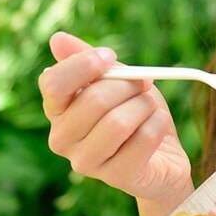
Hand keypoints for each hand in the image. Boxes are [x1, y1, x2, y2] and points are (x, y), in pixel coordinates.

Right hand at [38, 32, 192, 201]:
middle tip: (144, 83)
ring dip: (145, 105)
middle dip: (129, 85)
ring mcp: (86, 163)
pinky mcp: (116, 177)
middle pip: (94, 100)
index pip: (53, 84)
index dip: (84, 65)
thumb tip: (57, 39)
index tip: (110, 56)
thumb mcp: (114, 79)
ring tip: (150, 107)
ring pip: (119, 121)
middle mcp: (62, 139)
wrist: (162, 154)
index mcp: (57, 110)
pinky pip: (144, 138)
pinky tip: (158, 126)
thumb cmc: (132, 111)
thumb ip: (87, 60)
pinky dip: (159, 123)